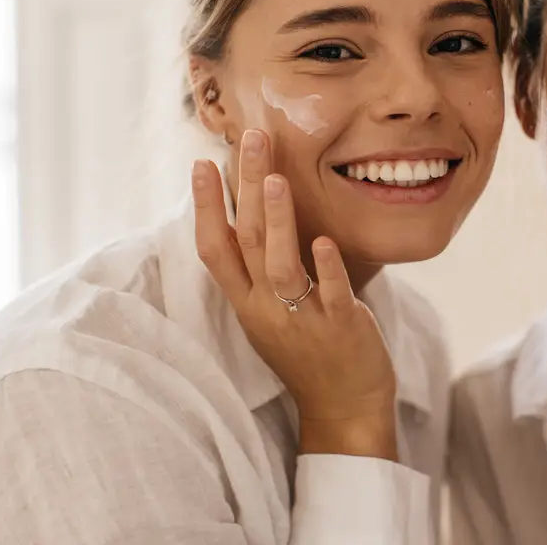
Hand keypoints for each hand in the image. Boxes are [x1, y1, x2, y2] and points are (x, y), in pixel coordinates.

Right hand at [191, 129, 397, 457]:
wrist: (343, 409)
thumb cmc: (310, 351)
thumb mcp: (272, 312)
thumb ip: (261, 270)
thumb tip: (255, 214)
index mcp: (246, 303)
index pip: (214, 250)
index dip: (206, 207)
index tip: (202, 162)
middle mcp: (266, 310)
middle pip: (247, 243)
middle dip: (245, 189)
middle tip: (250, 138)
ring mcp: (302, 320)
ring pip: (280, 267)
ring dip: (278, 222)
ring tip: (276, 179)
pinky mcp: (340, 329)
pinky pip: (330, 295)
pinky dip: (327, 268)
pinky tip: (326, 240)